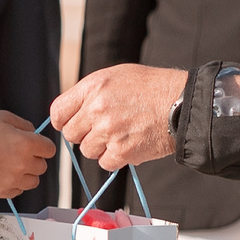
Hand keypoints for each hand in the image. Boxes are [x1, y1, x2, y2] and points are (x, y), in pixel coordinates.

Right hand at [0, 110, 54, 198]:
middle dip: (34, 159)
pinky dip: (15, 183)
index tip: (33, 143)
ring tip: (11, 164)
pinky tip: (3, 173)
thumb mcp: (4, 117)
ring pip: (33, 181)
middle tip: (17, 152)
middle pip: (42, 166)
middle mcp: (22, 164)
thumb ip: (25, 125)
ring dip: (27, 173)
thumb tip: (36, 134)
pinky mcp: (1, 191)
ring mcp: (12, 180)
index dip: (42, 145)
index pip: (50, 150)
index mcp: (25, 144)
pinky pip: (18, 190)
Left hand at [50, 65, 186, 170]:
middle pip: (71, 135)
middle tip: (103, 129)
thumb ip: (90, 93)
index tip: (73, 123)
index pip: (58, 112)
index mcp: (93, 87)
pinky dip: (114, 158)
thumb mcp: (116, 76)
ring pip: (87, 151)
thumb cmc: (151, 87)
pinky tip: (128, 145)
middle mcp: (97, 109)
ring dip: (100, 147)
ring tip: (120, 134)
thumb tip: (72, 113)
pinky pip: (105, 163)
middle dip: (84, 134)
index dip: (63, 121)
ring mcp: (109, 132)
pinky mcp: (122, 152)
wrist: (181, 103)